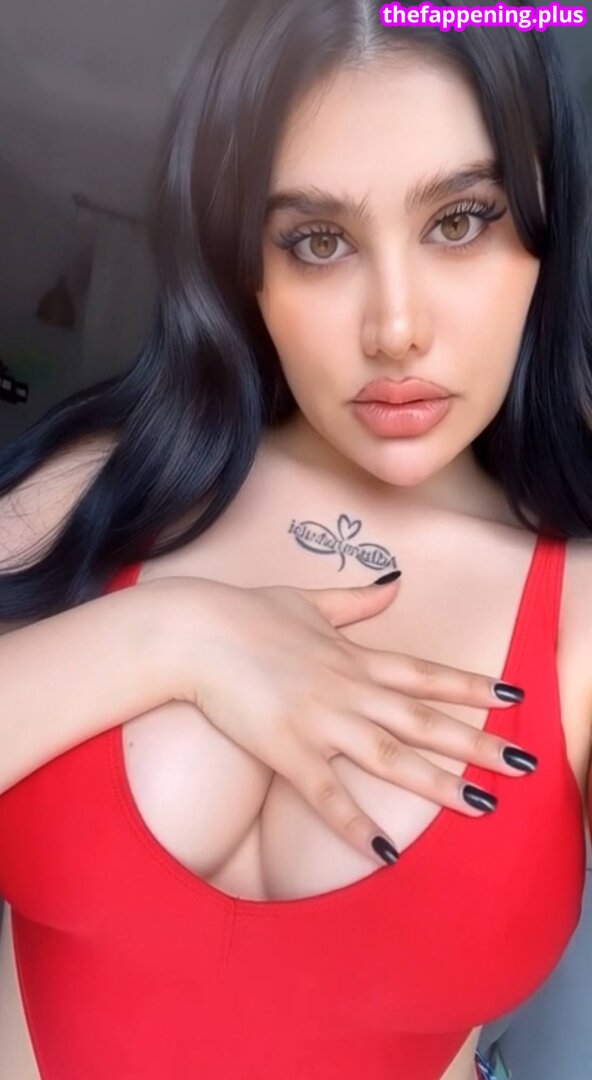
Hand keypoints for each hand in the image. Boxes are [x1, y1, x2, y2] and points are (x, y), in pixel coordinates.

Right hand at [172, 573, 531, 866]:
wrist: (194, 631)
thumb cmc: (245, 612)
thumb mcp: (308, 600)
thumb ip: (355, 600)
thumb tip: (394, 583)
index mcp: (353, 658)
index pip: (424, 675)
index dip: (470, 687)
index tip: (512, 696)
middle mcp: (349, 689)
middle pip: (424, 720)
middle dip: (478, 743)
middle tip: (523, 764)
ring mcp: (321, 720)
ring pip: (392, 757)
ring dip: (439, 784)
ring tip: (482, 806)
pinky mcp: (287, 748)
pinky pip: (326, 795)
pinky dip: (356, 825)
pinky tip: (384, 854)